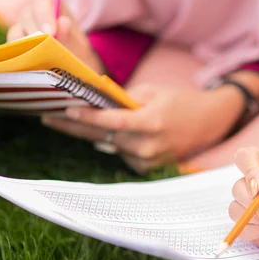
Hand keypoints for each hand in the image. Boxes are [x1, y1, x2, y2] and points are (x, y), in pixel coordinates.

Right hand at [7, 0, 103, 73]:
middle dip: (34, 31)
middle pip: (26, 15)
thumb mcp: (79, 46)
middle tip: (43, 46)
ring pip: (16, 31)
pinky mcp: (16, 44)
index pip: (42, 1)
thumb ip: (70, 36)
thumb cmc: (77, 52)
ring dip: (24, 44)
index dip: (44, 15)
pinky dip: (18, 55)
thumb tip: (63, 22)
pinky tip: (28, 64)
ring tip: (36, 57)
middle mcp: (35, 14)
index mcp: (53, 6)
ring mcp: (23, 28)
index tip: (51, 32)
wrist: (73, 67)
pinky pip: (12, 47)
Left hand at [41, 84, 244, 173]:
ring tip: (71, 122)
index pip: (112, 122)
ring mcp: (149, 159)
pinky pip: (122, 156)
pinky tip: (116, 135)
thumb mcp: (154, 91)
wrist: (210, 122)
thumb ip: (126, 99)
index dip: (86, 118)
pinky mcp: (150, 168)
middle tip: (49, 118)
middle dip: (75, 127)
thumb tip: (98, 103)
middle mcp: (149, 145)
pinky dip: (116, 144)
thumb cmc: (181, 102)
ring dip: (94, 135)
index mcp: (151, 122)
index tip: (64, 111)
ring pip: (110, 146)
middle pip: (103, 137)